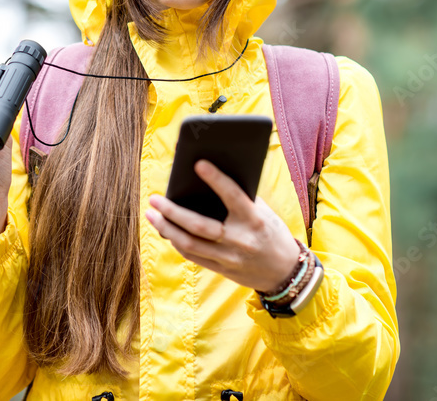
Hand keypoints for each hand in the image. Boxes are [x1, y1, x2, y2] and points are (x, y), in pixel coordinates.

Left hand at [144, 159, 300, 293]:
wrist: (284, 272)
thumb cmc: (270, 232)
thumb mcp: (263, 212)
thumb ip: (240, 197)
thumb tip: (208, 177)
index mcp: (254, 220)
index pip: (233, 196)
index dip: (216, 179)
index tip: (198, 163)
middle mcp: (240, 240)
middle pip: (199, 226)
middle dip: (173, 212)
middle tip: (155, 199)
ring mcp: (229, 258)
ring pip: (189, 244)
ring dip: (166, 228)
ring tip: (152, 214)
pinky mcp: (221, 269)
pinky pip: (192, 255)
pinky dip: (176, 241)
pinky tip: (165, 229)